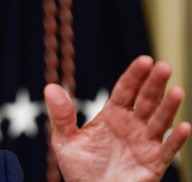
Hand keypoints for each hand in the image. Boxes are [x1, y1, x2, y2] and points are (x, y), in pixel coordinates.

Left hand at [45, 55, 190, 181]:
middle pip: (146, 100)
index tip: (144, 60)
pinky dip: (176, 139)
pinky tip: (183, 126)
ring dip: (168, 107)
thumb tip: (50, 87)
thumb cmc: (80, 168)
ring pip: (159, 121)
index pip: (125, 90)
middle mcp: (132, 125)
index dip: (135, 75)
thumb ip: (60, 115)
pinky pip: (167, 150)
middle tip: (163, 66)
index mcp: (112, 115)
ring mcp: (144, 143)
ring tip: (176, 91)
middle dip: (154, 84)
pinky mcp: (153, 164)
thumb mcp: (64, 140)